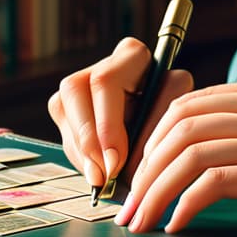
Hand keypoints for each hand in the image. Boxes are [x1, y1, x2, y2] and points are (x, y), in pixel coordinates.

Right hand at [47, 38, 193, 187]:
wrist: (167, 139)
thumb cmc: (172, 127)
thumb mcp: (171, 126)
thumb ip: (147, 137)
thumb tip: (114, 163)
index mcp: (132, 56)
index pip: (105, 82)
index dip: (105, 124)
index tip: (115, 161)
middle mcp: (103, 64)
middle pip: (75, 91)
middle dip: (88, 140)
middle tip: (104, 175)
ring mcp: (81, 84)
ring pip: (64, 112)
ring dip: (82, 153)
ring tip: (101, 180)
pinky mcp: (68, 107)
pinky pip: (64, 131)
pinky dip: (80, 158)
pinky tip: (97, 173)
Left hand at [116, 79, 236, 236]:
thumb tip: (187, 158)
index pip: (192, 103)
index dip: (153, 140)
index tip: (137, 175)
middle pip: (184, 125)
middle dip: (145, 168)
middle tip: (127, 204)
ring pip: (193, 154)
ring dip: (156, 191)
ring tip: (141, 221)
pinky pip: (217, 183)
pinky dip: (186, 205)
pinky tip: (176, 225)